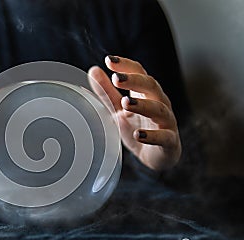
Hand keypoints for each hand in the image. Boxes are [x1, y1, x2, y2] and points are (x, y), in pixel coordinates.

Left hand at [89, 56, 180, 170]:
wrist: (155, 156)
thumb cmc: (139, 128)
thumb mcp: (119, 110)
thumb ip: (107, 92)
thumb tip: (93, 70)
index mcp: (146, 93)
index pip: (139, 72)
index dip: (126, 65)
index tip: (109, 60)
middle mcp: (159, 103)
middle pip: (151, 86)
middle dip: (134, 81)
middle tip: (117, 78)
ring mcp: (166, 122)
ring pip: (159, 109)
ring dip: (142, 105)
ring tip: (125, 103)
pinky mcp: (169, 142)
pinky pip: (164, 137)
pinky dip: (152, 136)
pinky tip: (138, 135)